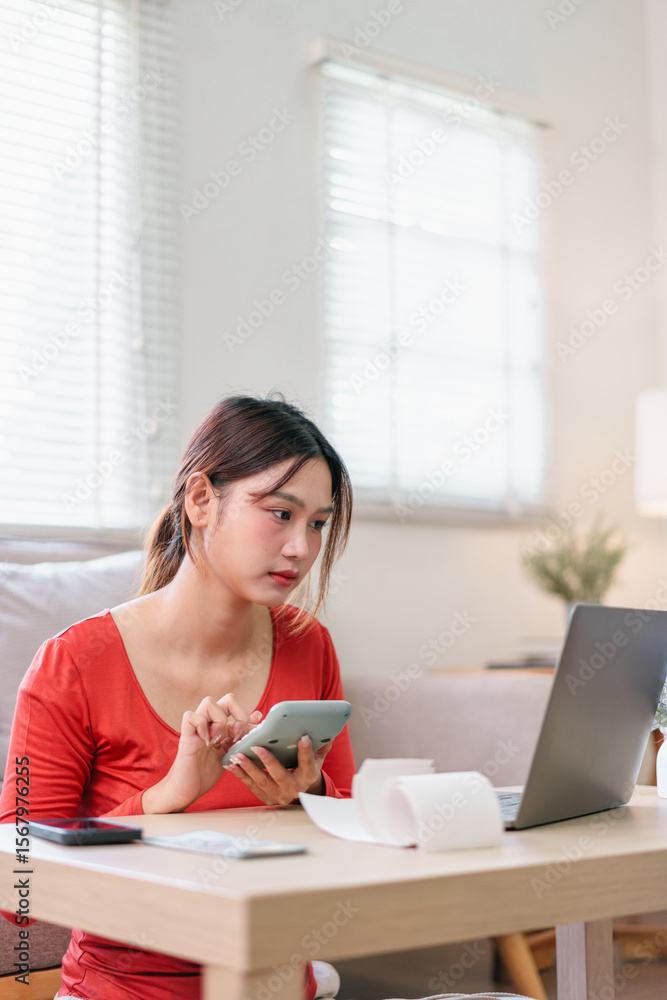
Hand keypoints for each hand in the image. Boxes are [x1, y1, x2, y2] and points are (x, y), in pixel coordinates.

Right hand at [143, 695, 261, 813]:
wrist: (187, 791)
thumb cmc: (206, 773)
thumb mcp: (230, 753)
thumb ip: (241, 736)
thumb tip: (257, 715)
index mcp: (221, 726)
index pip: (238, 708)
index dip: (248, 717)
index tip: (250, 733)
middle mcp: (210, 723)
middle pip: (228, 698)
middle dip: (239, 714)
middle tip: (236, 736)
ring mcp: (197, 728)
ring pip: (209, 702)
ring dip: (220, 719)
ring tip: (218, 739)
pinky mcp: (186, 737)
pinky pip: (190, 716)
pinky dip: (201, 725)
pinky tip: (205, 742)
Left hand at [223, 734, 331, 804]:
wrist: (300, 794)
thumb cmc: (307, 771)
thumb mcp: (317, 760)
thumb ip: (321, 746)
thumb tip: (330, 730)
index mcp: (308, 777)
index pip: (307, 763)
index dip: (306, 751)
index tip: (303, 737)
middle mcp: (294, 788)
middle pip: (280, 774)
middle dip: (268, 761)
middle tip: (256, 746)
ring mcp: (279, 795)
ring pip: (262, 782)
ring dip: (248, 768)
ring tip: (237, 755)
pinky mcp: (266, 798)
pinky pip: (251, 786)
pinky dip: (240, 775)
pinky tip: (231, 764)